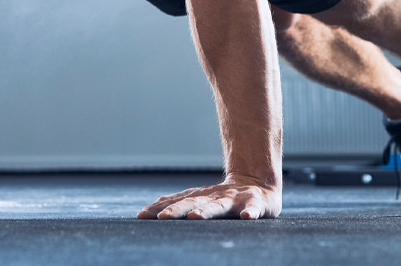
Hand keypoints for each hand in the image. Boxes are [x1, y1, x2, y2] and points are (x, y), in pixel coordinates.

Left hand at [137, 176, 281, 219]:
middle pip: (193, 203)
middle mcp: (214, 196)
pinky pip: (253, 208)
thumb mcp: (200, 198)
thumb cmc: (224, 197)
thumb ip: (177, 203)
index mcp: (200, 197)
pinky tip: (247, 217)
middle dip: (177, 210)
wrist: (258, 183)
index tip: (142, 215)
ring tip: (196, 217)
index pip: (176, 202)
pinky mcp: (255, 203)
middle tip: (162, 218)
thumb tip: (145, 211)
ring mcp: (234, 200)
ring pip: (219, 206)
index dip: (159, 208)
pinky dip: (251, 212)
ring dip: (207, 211)